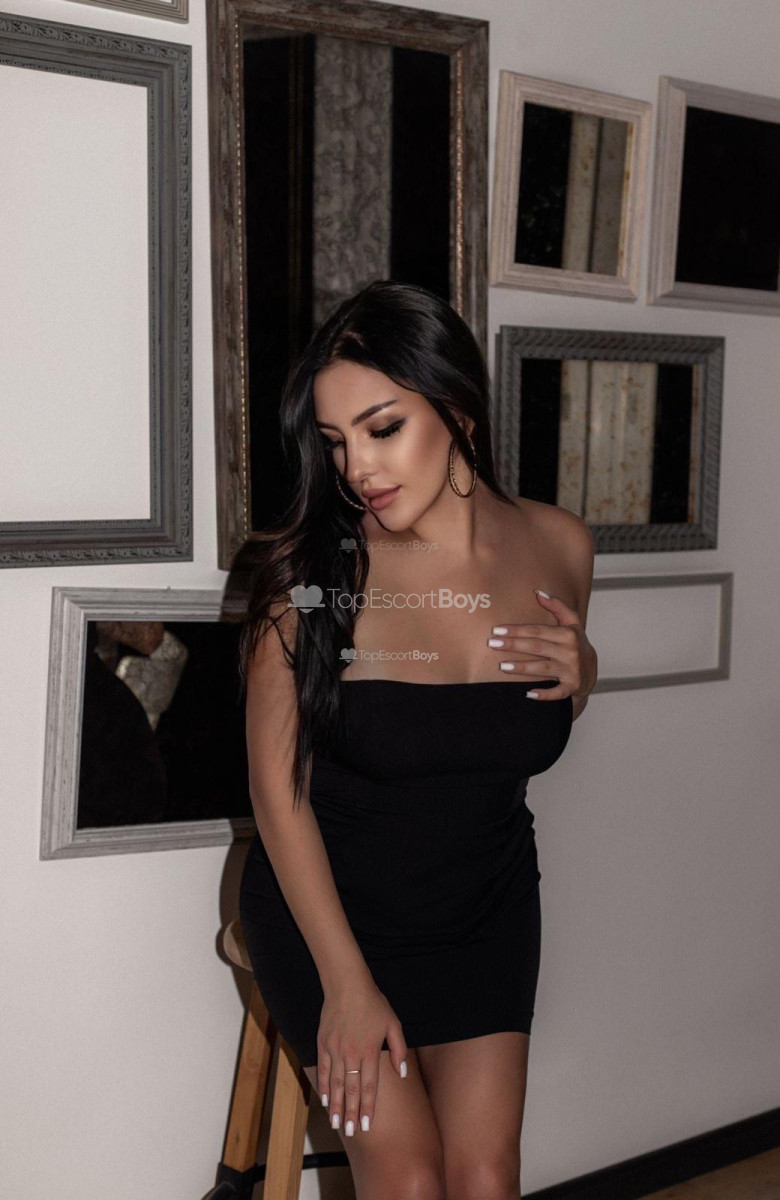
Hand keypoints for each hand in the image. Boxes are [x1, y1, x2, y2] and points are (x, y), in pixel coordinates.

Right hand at [318, 978, 407, 1134]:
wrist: (347, 985)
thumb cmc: (373, 1003)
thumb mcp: (393, 1023)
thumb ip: (399, 1049)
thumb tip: (403, 1073)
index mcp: (370, 1051)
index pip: (370, 1087)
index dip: (368, 1108)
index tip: (368, 1126)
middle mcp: (352, 1054)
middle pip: (351, 1090)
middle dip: (351, 1113)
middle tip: (350, 1132)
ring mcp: (335, 1049)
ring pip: (335, 1084)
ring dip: (336, 1106)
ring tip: (336, 1124)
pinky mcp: (323, 1043)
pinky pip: (322, 1070)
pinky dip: (323, 1086)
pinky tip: (325, 1100)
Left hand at [487, 588, 596, 700]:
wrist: (591, 671)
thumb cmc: (575, 643)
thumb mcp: (571, 623)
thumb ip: (557, 606)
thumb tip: (538, 593)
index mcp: (568, 634)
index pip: (538, 630)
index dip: (517, 630)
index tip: (497, 630)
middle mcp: (571, 651)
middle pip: (537, 647)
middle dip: (514, 645)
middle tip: (492, 644)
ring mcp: (572, 670)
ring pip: (544, 669)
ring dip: (523, 668)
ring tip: (503, 667)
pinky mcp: (572, 687)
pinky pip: (557, 692)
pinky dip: (544, 694)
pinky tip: (528, 694)